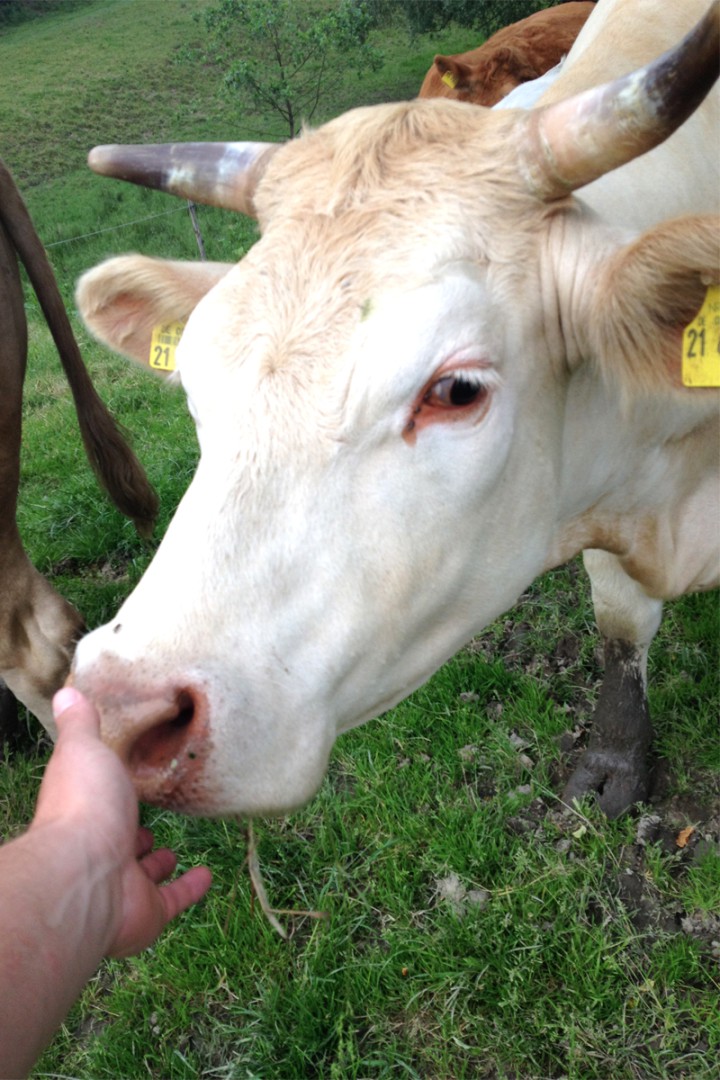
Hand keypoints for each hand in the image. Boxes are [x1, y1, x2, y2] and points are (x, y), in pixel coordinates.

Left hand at [32, 687, 211, 957]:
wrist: (85, 875)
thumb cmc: (84, 806)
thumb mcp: (84, 749)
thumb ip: (81, 724)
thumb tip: (65, 691)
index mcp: (86, 810)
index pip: (101, 799)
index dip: (113, 790)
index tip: (131, 776)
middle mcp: (100, 849)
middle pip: (119, 839)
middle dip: (134, 831)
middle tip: (152, 817)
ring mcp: (123, 884)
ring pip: (142, 872)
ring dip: (156, 862)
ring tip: (170, 848)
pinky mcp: (148, 910)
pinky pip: (173, 899)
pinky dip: (189, 889)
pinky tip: (206, 875)